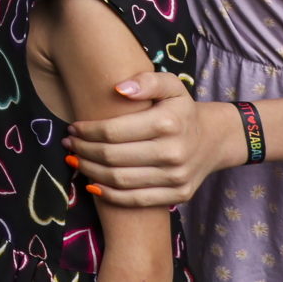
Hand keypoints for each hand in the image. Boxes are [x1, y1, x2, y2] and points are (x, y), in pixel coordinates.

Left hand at [66, 74, 236, 206]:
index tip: (72, 127)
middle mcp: (173, 153)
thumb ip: (146, 81)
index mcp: (167, 123)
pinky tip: (92, 184)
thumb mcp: (170, 85)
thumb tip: (119, 88)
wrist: (214, 139)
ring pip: (120, 180)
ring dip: (89, 171)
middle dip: (83, 150)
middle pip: (112, 156)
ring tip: (75, 160)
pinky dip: (110, 195)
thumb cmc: (181, 109)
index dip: (86, 131)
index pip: (112, 131)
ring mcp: (176, 177)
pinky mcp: (178, 195)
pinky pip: (136, 200)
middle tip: (68, 143)